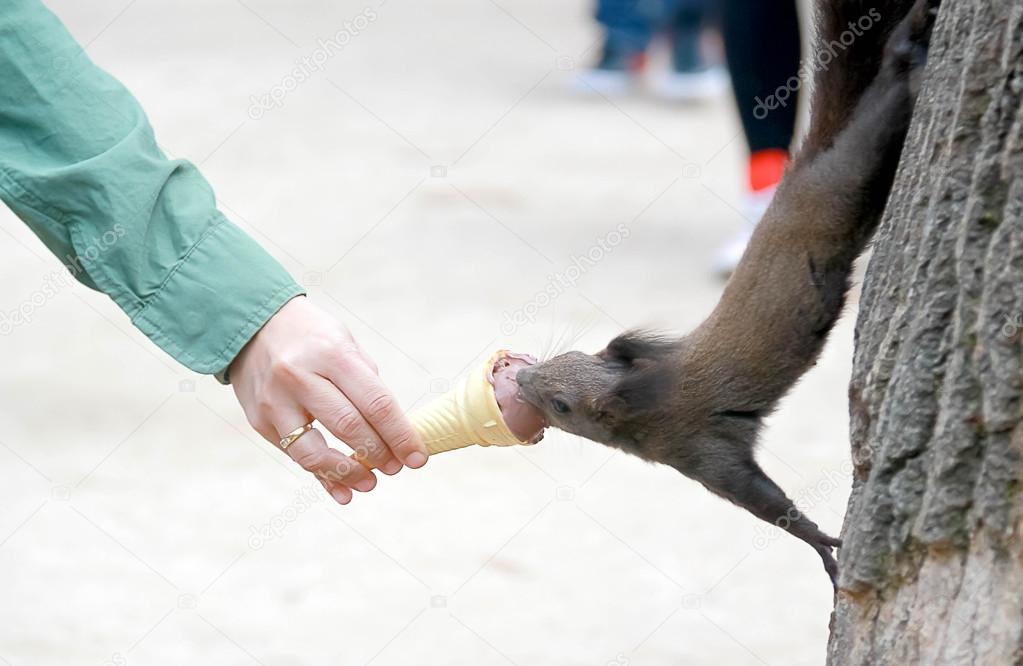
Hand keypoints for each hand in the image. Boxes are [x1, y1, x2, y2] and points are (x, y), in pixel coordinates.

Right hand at [229, 296, 426, 503]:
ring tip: (370, 482)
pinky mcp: (260, 422)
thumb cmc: (312, 337)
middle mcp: (300, 377)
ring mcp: (276, 402)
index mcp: (331, 354)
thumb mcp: (345, 343)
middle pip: (349, 427)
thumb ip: (366, 383)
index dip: (401, 435)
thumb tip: (392, 432)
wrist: (252, 327)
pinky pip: (295, 457)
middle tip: (397, 468)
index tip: (418, 458)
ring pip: (315, 453)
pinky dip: (322, 478)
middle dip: (379, 454)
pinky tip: (343, 491)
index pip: (376, 402)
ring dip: (349, 474)